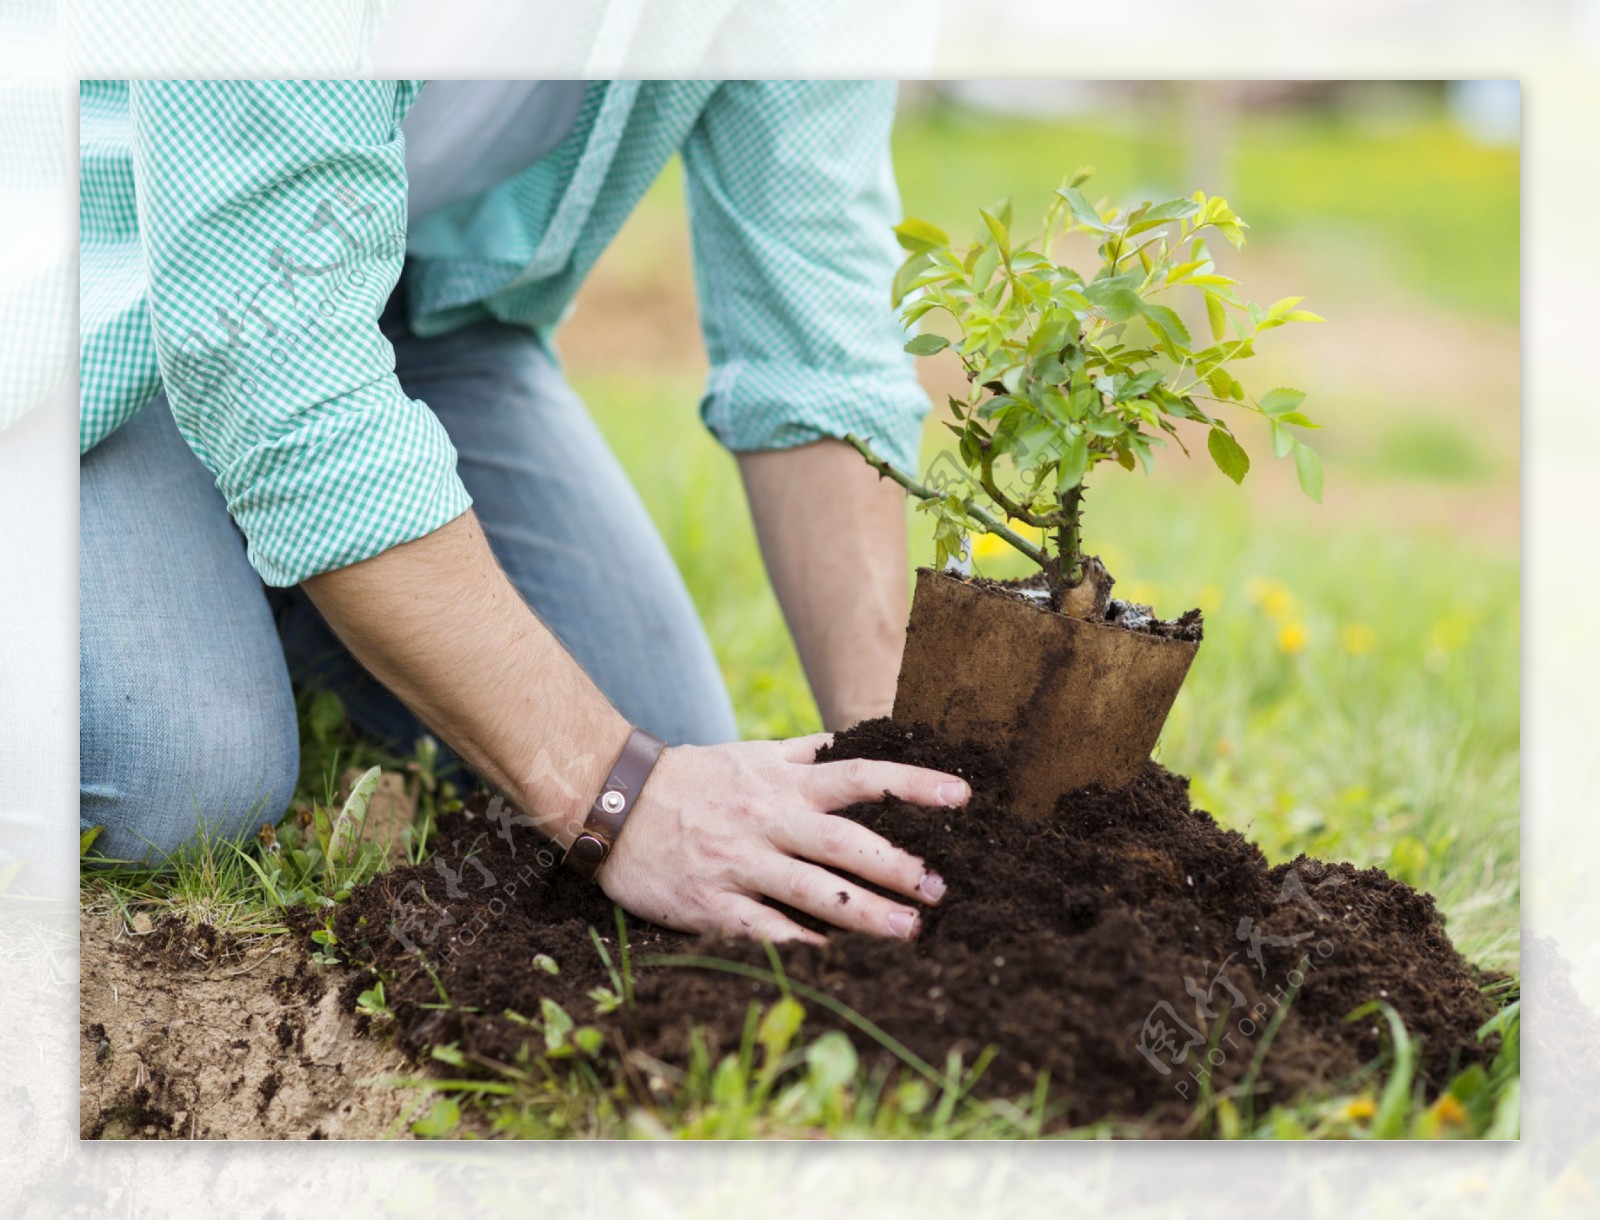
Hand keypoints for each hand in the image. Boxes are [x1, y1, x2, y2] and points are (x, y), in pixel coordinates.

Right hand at [596, 734, 965, 943]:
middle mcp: (768, 819)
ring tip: (910, 931)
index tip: (961, 797)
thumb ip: (806, 753)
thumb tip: (860, 738)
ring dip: (866, 913)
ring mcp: (740, 863)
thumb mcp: (751, 754)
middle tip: (941, 889)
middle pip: (845, 841)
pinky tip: (840, 960)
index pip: (862, 776)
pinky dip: (804, 945)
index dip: (913, 785)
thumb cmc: (692, 779)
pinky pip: (767, 929)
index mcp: (783, 781)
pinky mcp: (713, 904)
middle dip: (898, 866)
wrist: (612, 802)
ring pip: (813, 891)